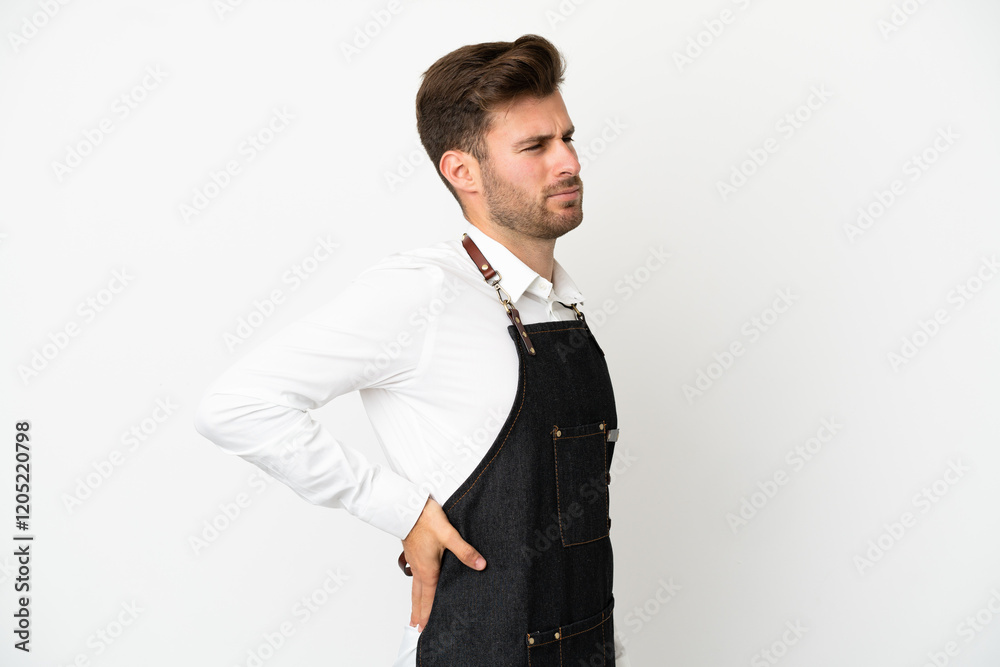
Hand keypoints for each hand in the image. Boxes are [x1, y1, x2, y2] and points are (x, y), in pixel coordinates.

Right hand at [401, 497, 485, 630]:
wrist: (406, 506)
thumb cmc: (425, 519)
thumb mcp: (449, 535)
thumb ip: (465, 551)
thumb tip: (481, 565)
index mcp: (428, 570)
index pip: (429, 598)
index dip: (428, 614)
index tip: (424, 630)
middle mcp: (419, 569)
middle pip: (418, 597)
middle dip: (419, 613)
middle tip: (416, 628)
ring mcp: (414, 561)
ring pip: (414, 586)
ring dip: (415, 601)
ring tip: (414, 611)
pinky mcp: (412, 552)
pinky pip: (414, 575)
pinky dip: (415, 585)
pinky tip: (419, 581)